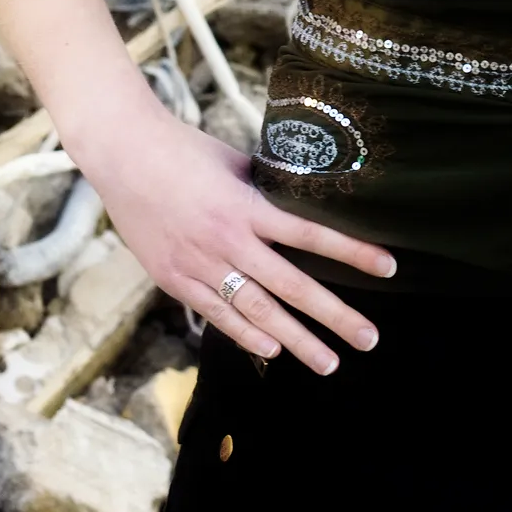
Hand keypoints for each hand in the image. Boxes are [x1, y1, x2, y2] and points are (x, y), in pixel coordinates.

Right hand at [81, 110, 396, 373]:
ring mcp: (198, 264)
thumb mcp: (236, 163)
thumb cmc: (183, 149)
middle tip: (369, 339)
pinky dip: (246, 335)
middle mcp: (227, 240)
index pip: (312, 235)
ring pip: (257, 312)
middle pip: (292, 287)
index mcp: (247, 205)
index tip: (388, 268)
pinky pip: (216, 313)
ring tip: (329, 362)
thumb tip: (302, 205)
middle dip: (334, 316)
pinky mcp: (173, 278)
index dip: (353, 253)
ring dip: (296, 340)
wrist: (122, 153)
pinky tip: (273, 351)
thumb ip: (267, 190)